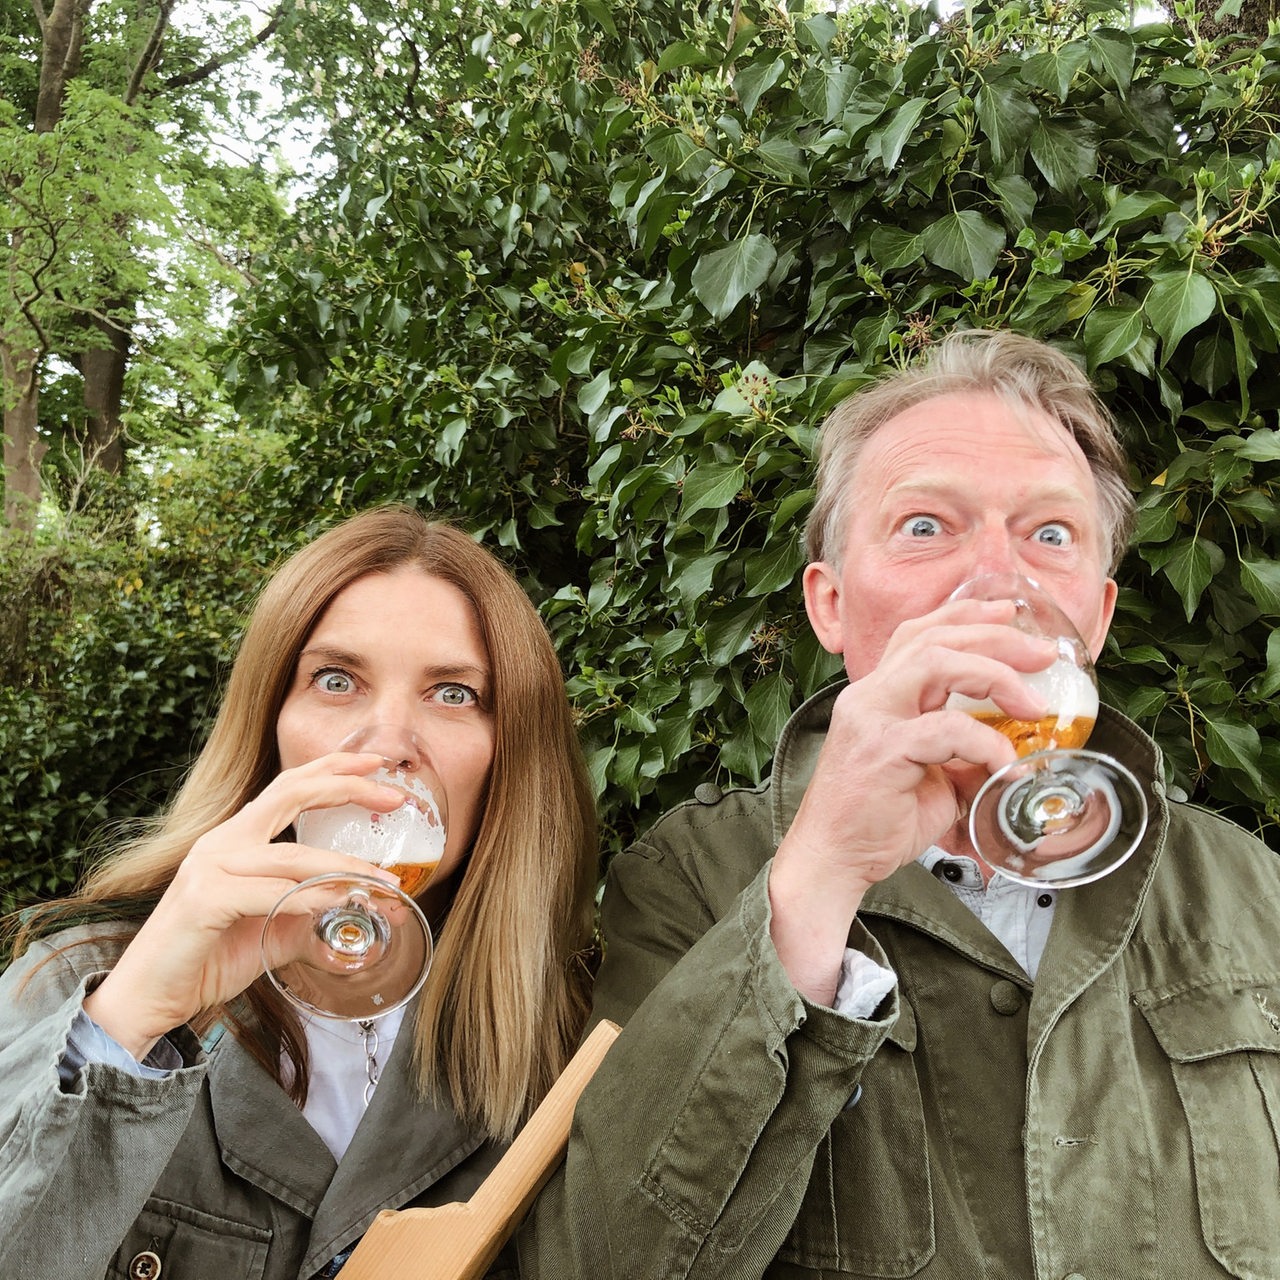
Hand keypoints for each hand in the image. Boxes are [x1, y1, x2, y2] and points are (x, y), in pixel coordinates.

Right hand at [83, 752, 406, 1059]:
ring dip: (345, 868)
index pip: (290, 787)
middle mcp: (222, 842)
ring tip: (383, 882)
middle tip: (394, 796)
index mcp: (237, 838)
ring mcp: (209, 868)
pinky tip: (338, 903)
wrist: (151, 998)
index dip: (333, 769)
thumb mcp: (274, 928)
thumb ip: (313, 911)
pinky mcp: (203, 900)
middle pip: (291, 794)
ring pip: (292, 856)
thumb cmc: (209, 957)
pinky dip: (309, 898)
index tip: (377, 764)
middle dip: (347, 787)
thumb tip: (366, 906)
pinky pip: (270, 893)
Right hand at [768, 597, 1055, 1001]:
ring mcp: (872, 719)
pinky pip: (946, 729)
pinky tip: (1007, 764)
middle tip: (1043, 652)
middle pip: (933, 637)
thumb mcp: (928, 775)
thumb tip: (1012, 749)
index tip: (1006, 614)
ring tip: (1032, 702)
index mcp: (876, 694)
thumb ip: (962, 753)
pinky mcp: (882, 751)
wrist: (831, 859)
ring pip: (936, 663)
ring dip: (995, 674)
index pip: (917, 633)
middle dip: (995, 636)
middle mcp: (869, 696)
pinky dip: (986, 743)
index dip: (963, 614)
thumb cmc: (875, 820)